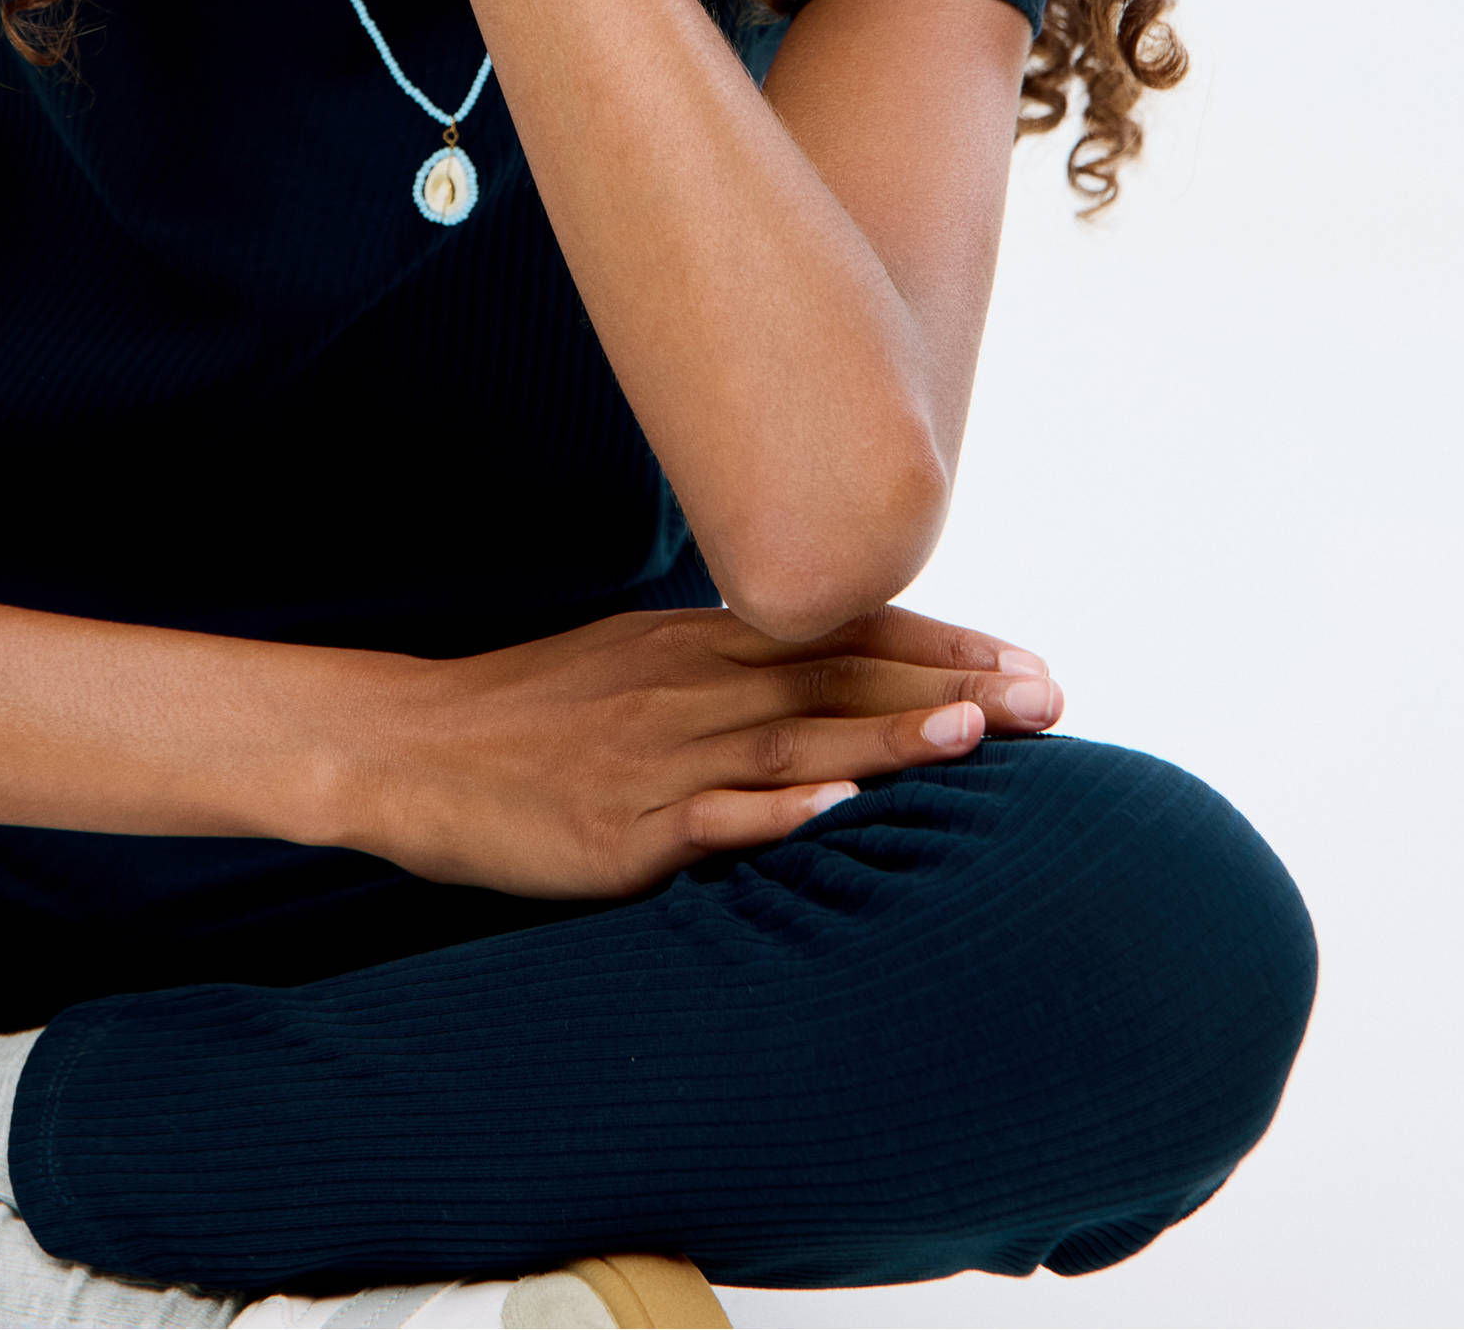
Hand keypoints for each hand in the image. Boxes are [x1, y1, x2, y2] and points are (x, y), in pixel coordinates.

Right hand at [356, 602, 1064, 901]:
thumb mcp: (635, 660)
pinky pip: (705, 821)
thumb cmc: (529, 713)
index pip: (842, 633)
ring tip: (974, 734)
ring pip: (790, 742)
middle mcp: (691, 686)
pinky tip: (829, 812)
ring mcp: (658, 757)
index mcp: (700, 643)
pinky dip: (769, 815)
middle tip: (1051, 698)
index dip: (940, 647)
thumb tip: (819, 677)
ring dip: (885, 740)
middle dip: (950, 689)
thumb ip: (727, 667)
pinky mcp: (619, 830)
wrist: (412, 746)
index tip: (1028, 660)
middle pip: (839, 681)